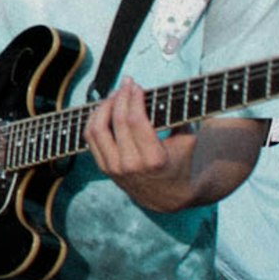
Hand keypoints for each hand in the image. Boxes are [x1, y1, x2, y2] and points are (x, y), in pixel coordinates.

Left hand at [84, 78, 197, 213]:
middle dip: (121, 97)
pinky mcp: (105, 168)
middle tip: (126, 84)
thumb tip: (170, 91)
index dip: (133, 98)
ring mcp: (115, 168)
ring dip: (104, 106)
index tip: (136, 86)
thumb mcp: (188, 140)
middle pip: (117, 121)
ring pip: (97, 129)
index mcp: (154, 159)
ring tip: (114, 95)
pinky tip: (104, 109)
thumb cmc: (180, 161)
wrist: (168, 195)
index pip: (135, 120)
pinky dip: (94, 120)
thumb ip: (180, 117)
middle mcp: (131, 165)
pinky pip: (90, 138)